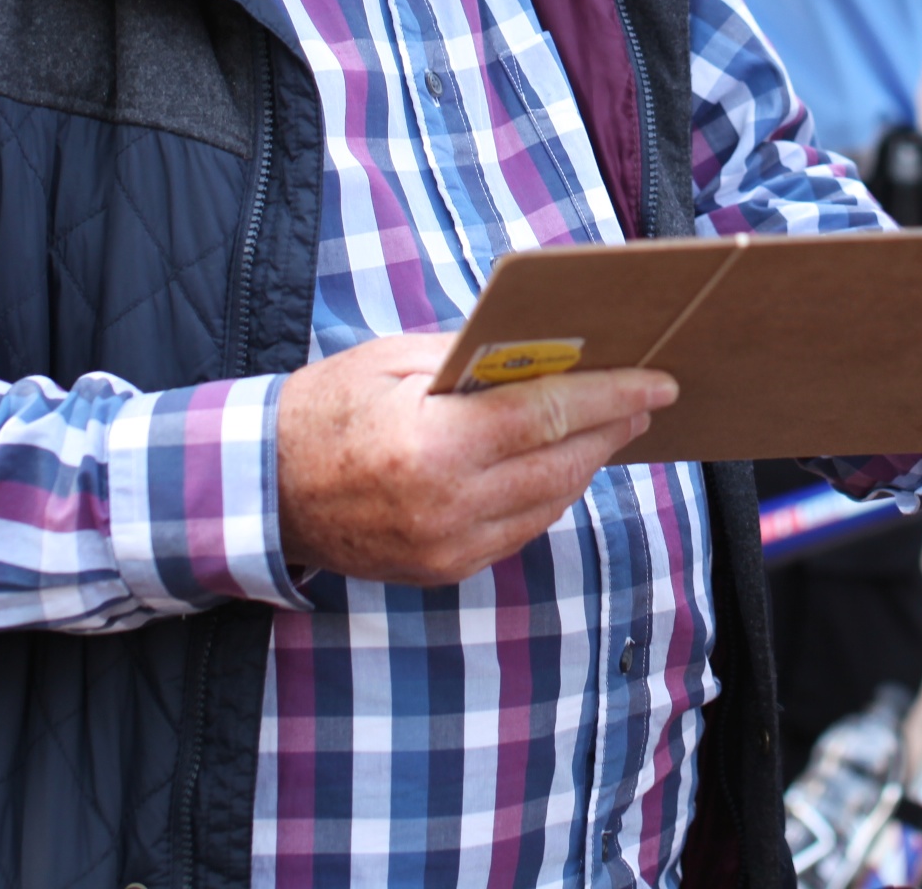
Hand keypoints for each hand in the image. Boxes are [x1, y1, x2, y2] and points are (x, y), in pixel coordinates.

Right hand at [274, 333, 677, 585]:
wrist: (262, 491)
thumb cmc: (327, 408)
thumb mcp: (394, 359)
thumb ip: (475, 357)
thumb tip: (553, 350)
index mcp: (434, 445)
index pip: (550, 416)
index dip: (613, 397)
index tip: (659, 382)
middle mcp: (447, 506)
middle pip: (563, 464)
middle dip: (613, 428)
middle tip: (649, 398)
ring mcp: (447, 548)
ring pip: (550, 503)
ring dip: (587, 463)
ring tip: (612, 426)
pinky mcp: (444, 571)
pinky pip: (520, 531)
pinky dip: (548, 494)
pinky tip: (562, 464)